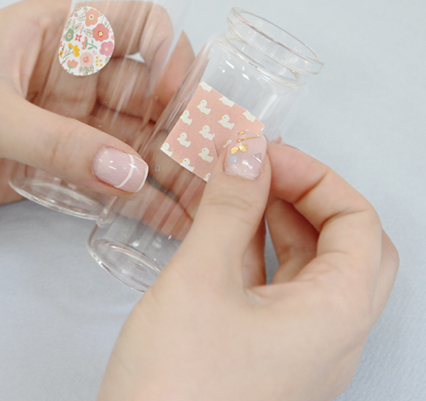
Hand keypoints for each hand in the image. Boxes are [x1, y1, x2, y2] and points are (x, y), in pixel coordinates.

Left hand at [0, 0, 193, 216]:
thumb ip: (60, 142)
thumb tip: (131, 172)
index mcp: (59, 34)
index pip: (137, 27)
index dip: (170, 54)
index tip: (181, 95)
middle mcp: (72, 77)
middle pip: (145, 94)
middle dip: (181, 124)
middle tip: (212, 160)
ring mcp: (66, 125)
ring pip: (131, 142)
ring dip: (167, 168)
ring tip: (201, 198)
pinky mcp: (54, 167)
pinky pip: (105, 179)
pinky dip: (135, 198)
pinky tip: (165, 217)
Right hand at [98, 142, 398, 400]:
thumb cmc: (175, 388)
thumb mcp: (200, 279)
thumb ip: (228, 209)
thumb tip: (246, 154)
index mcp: (334, 316)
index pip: (356, 221)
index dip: (314, 176)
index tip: (266, 153)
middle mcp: (327, 333)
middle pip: (343, 241)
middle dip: (303, 194)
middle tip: (260, 167)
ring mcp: (296, 345)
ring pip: (305, 262)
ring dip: (276, 218)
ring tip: (236, 186)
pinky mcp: (262, 349)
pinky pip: (273, 284)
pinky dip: (253, 247)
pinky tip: (220, 228)